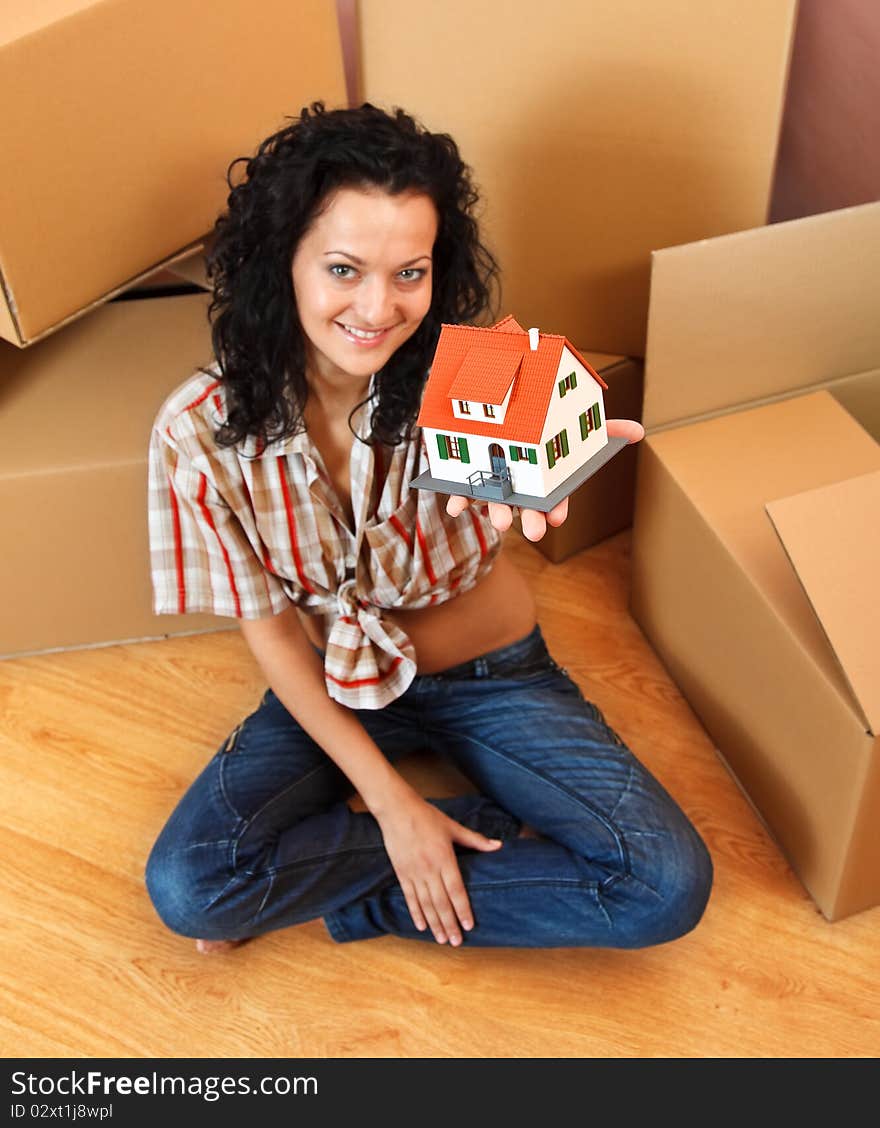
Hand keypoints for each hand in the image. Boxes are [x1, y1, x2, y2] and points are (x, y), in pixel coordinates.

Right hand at [375, 787, 502, 944]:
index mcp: (444, 858)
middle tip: (456, 942)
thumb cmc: (427, 817)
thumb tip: (498, 846)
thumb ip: (475, 840)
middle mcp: (429, 869)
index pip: (456, 890)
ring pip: (426, 904)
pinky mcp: (402, 873)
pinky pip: (409, 898)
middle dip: (450, 924)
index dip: (463, 910)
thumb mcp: (453, 827)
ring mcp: (414, 873)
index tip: (469, 926)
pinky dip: (416, 913)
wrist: (397, 810)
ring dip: (434, 924)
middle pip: (441, 903)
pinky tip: (422, 926)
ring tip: (442, 940)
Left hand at [446, 418, 644, 542]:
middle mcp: (521, 487)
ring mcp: (494, 486)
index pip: (554, 499)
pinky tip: (457, 506)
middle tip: (535, 533)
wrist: (493, 415)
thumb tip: (640, 431)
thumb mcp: (571, 425)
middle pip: (527, 507)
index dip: (556, 508)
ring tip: (500, 521)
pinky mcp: (468, 482)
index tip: (557, 518)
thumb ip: (603, 430)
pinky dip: (460, 499)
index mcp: (545, 481)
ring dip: (499, 512)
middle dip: (532, 520)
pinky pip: (463, 494)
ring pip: (497, 503)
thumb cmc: (539, 429)